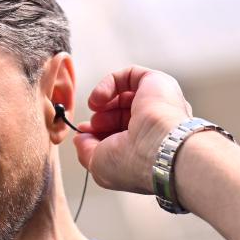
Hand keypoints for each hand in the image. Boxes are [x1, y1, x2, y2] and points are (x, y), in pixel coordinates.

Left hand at [71, 65, 191, 194]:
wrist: (159, 149)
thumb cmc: (133, 163)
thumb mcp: (98, 164)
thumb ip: (85, 149)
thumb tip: (80, 137)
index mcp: (147, 147)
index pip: (121, 134)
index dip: (99, 131)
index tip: (83, 132)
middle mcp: (156, 126)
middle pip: (122, 115)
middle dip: (101, 118)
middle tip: (91, 124)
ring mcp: (158, 104)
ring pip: (126, 94)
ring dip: (103, 101)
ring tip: (95, 108)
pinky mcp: (157, 83)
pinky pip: (129, 75)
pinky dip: (108, 83)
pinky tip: (99, 98)